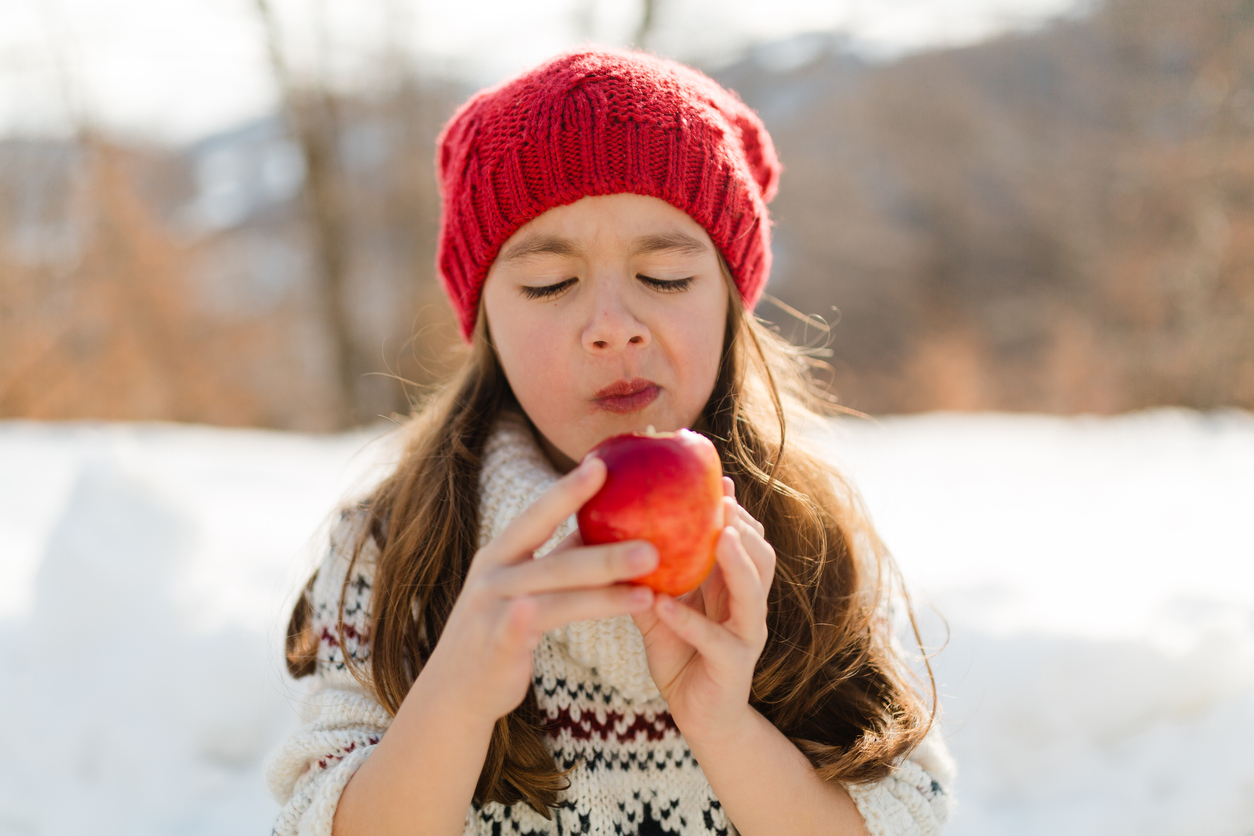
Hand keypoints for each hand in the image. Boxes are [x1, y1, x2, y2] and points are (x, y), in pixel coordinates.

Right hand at [423, 456, 657, 723]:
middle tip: (654, 542)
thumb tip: (602, 527)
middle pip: (557, 557)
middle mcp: (494, 574)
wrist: (453, 691)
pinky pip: (541, 623)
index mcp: (499, 554)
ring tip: (649, 585)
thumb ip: (555, 560)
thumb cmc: (499, 632)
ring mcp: (494, 607)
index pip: (537, 515)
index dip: (568, 490)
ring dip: (606, 589)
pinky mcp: (500, 641)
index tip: (602, 463)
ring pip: (559, 594)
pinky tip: (616, 607)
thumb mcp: (521, 588)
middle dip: (606, 549)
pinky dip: (571, 614)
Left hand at [631, 476, 775, 743]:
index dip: (734, 507)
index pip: (745, 537)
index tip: (714, 478)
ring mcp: (746, 635)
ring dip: (735, 563)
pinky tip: (663, 604)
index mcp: (734, 585)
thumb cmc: (680, 654)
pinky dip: (689, 620)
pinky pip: (715, 639)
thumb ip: (650, 573)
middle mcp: (748, 605)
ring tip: (717, 538)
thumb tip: (614, 530)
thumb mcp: (662, 605)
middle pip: (761, 555)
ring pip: (754, 591)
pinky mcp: (733, 666)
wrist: (698, 717)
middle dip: (744, 525)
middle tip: (720, 501)